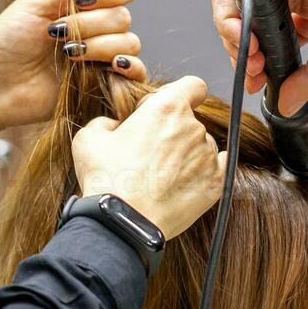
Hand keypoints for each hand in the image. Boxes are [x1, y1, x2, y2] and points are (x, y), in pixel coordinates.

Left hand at [0, 0, 145, 138]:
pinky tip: (110, 66)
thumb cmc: (7, 41)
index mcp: (84, 4)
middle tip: (57, 32)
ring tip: (68, 54)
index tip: (80, 0)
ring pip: (130, 42)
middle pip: (123, 16)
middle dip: (91, 24)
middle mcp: (99, 27)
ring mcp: (103, 55)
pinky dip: (129, 66)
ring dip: (100, 46)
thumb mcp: (35, 4)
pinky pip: (137, 71)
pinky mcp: (106, 83)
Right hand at [69, 76, 224, 239]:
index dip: (182, 94)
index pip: (193, 85)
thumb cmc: (107, 180)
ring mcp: (208, 156)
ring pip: (202, 146)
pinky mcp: (216, 183)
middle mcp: (194, 127)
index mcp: (166, 108)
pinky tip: (185, 181)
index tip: (170, 107)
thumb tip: (116, 126)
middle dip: (174, 132)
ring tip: (161, 176)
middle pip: (192, 121)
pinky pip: (217, 168)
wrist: (124, 222)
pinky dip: (204, 172)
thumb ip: (107, 122)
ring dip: (187, 155)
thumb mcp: (90, 138)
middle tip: (150, 152)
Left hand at [211, 0, 307, 115]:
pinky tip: (240, 35)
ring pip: (237, 15)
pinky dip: (226, 18)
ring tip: (253, 58)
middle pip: (254, 30)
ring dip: (238, 42)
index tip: (262, 84)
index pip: (279, 41)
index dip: (268, 65)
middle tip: (254, 76)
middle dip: (250, 58)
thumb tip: (287, 105)